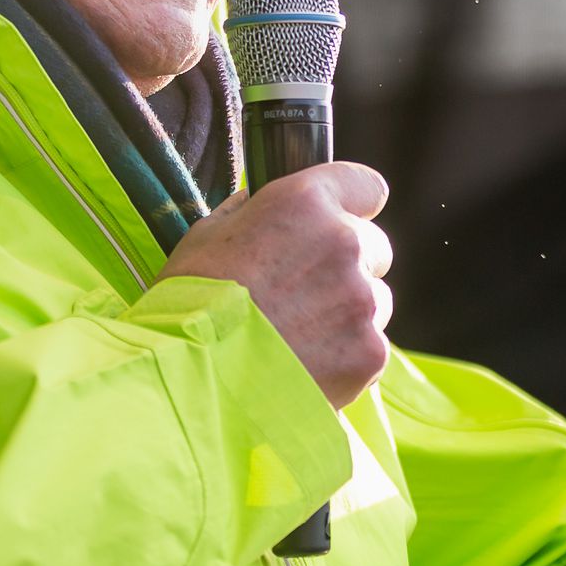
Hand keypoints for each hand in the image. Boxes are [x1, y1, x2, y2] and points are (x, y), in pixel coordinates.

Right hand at [155, 163, 394, 408]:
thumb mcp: (208, 236)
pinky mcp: (370, 351)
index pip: (366, 187)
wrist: (191, 379)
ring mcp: (363, 299)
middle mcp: (345, 243)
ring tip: (297, 339)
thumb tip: (263, 206)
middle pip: (375, 247)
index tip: (341, 224)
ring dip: (348, 314)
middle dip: (348, 267)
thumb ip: (252, 214)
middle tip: (303, 296)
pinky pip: (369, 348)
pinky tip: (303, 368)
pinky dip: (345, 359)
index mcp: (305, 203)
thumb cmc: (190, 304)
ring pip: (375, 301)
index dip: (354, 207)